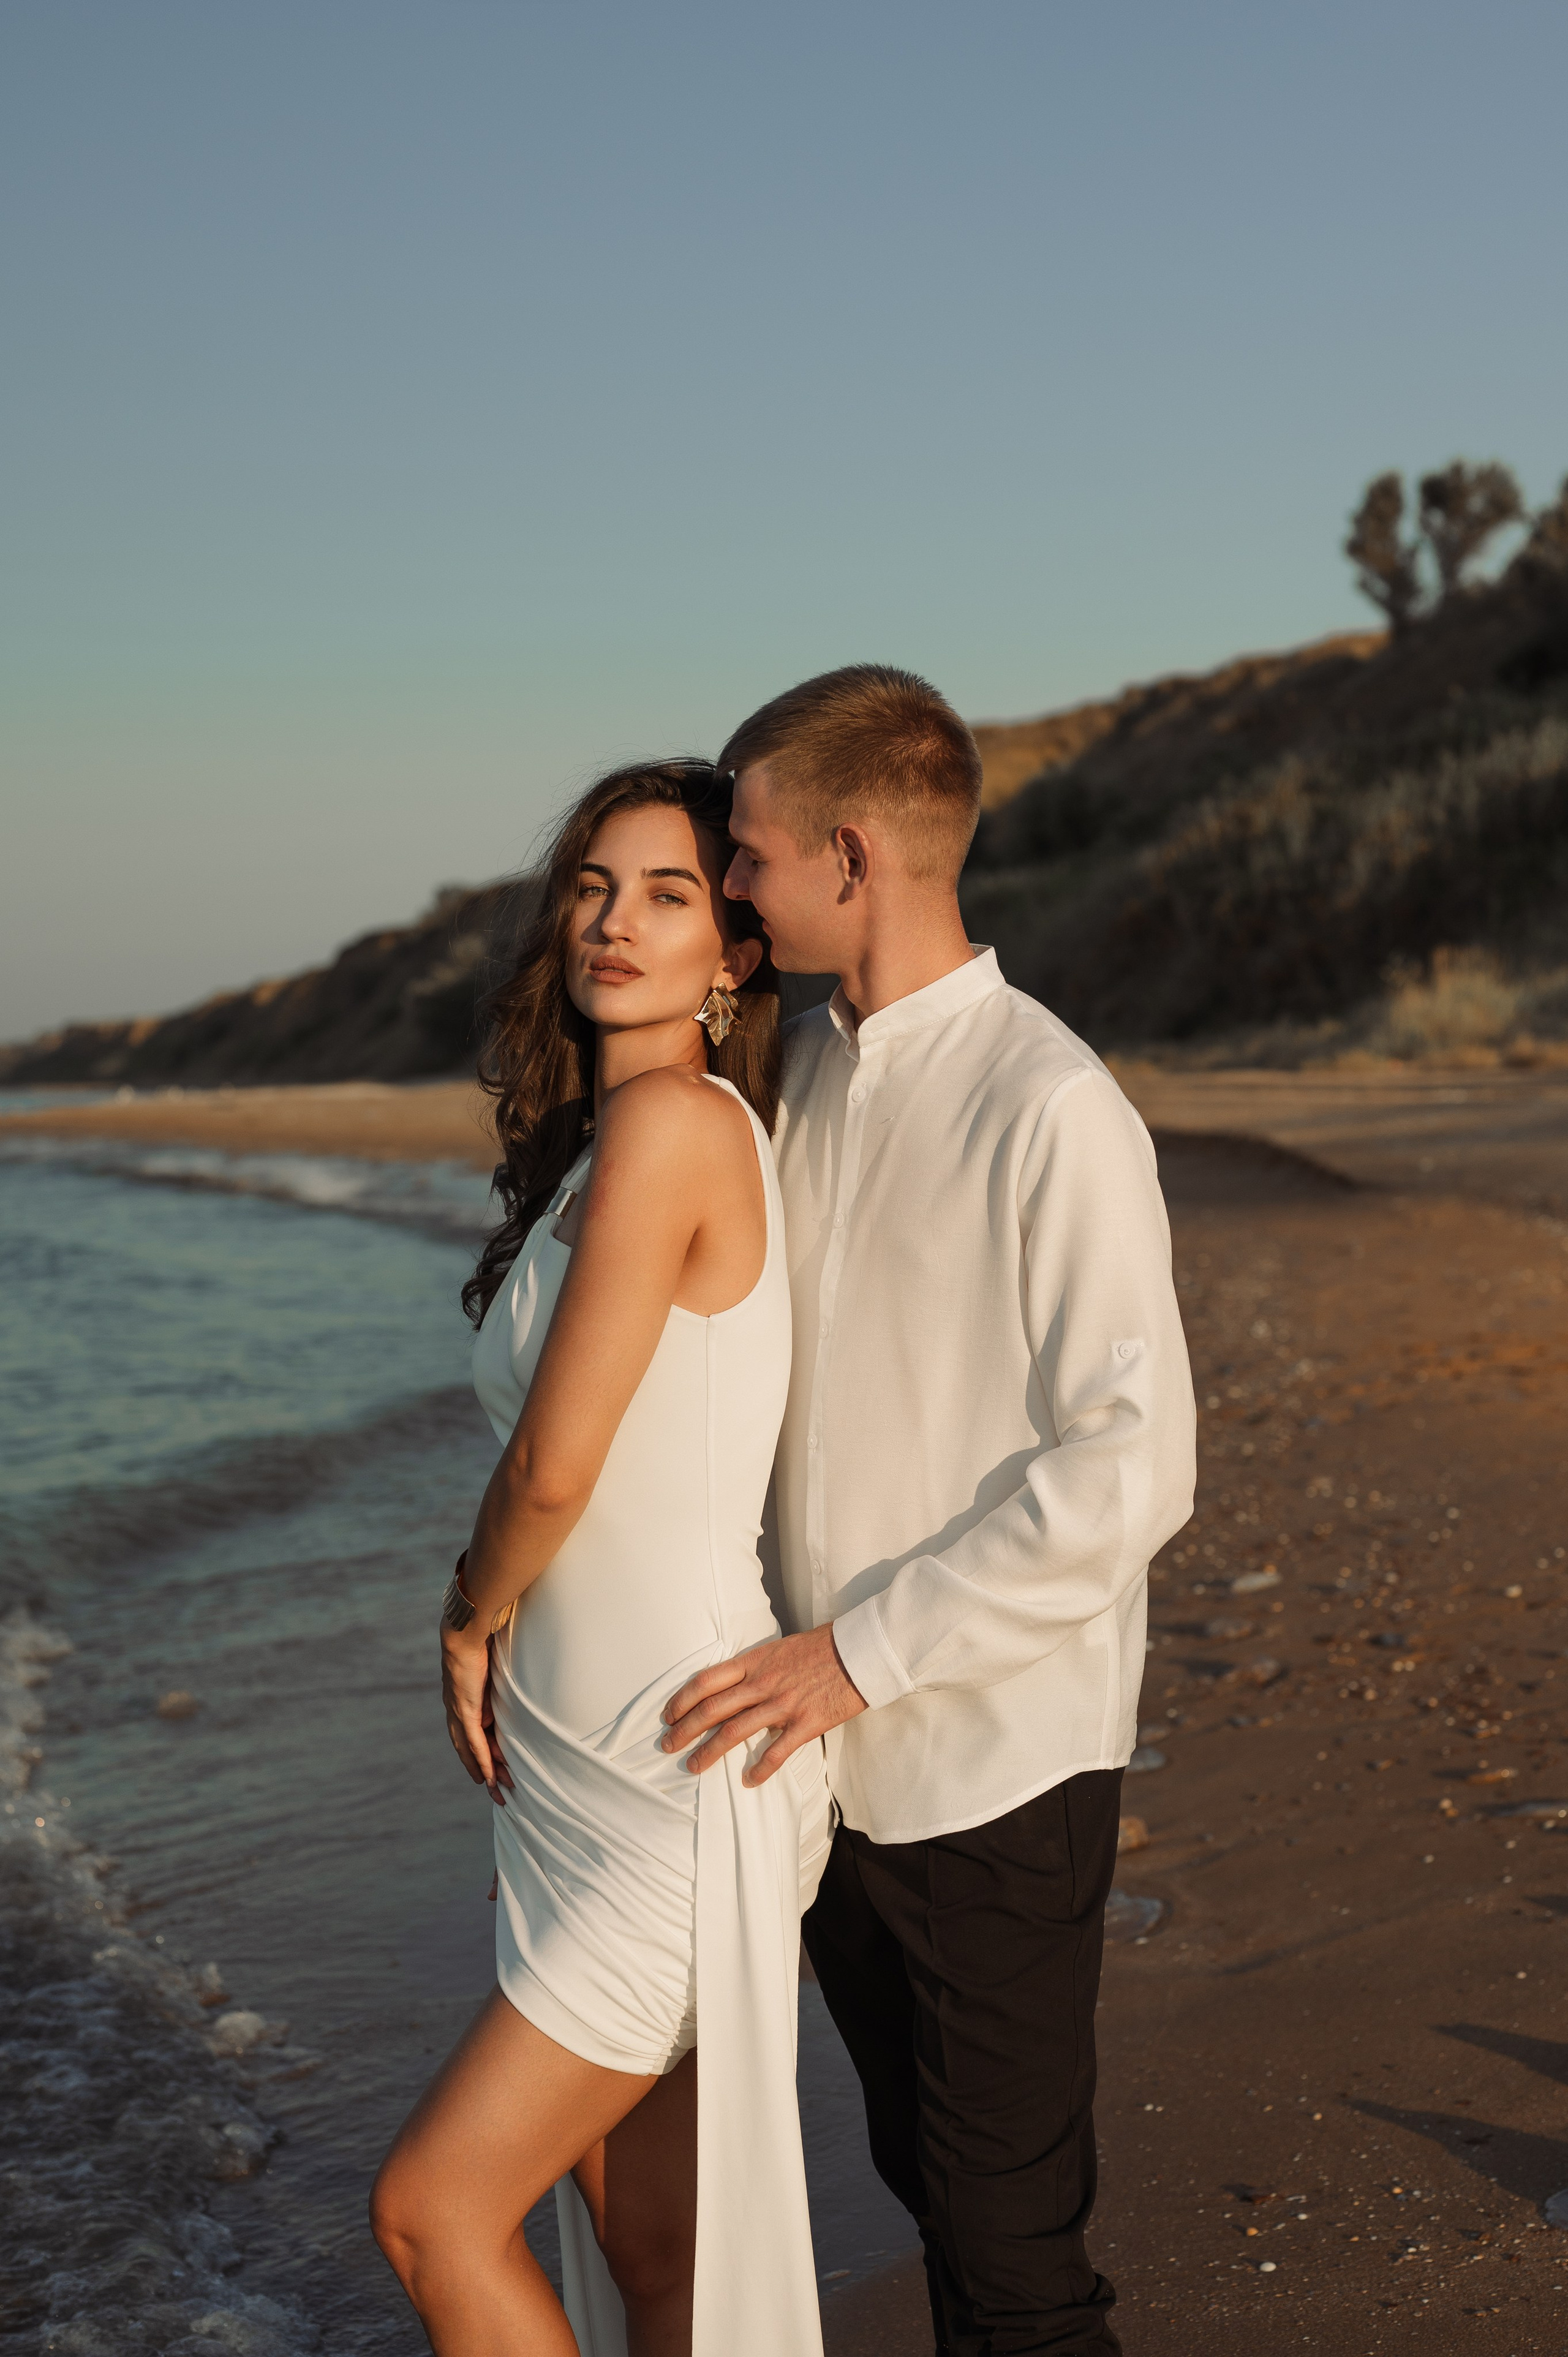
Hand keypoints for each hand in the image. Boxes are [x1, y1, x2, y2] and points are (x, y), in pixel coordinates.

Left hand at [440, 1623, 513, 1800]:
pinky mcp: (465, 1710)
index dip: (482, 1756)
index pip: (472, 1736)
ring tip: (496, 1792)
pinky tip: (489, 1778)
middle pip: (468, 1750)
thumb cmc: (481, 1642)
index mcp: (463, 1701)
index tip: (492, 1773)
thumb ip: (495, 1687)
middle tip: (497, 1793)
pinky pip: (474, 1743)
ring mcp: (459, 1712)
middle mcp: (457, 1710)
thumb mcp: (492, 1670)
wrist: (466, 1632)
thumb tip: (506, 1701)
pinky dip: (482, 1761)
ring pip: (471, 1751)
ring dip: (484, 1772)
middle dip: (482, 1772)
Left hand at [660, 1623, 866, 1784]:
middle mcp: (763, 1683)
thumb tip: (735, 1685)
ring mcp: (783, 1704)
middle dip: (686, 1729)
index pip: (707, 1681)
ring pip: (736, 1731)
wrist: (859, 1651)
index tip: (668, 1714)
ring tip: (693, 1766)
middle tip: (667, 1745)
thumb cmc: (821, 1647)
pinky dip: (760, 1770)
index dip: (682, 1699)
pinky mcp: (806, 1724)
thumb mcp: (780, 1649)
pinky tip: (748, 1781)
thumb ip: (756, 1668)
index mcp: (755, 1661)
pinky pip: (777, 1752)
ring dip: (710, 1751)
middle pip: (713, 1708)